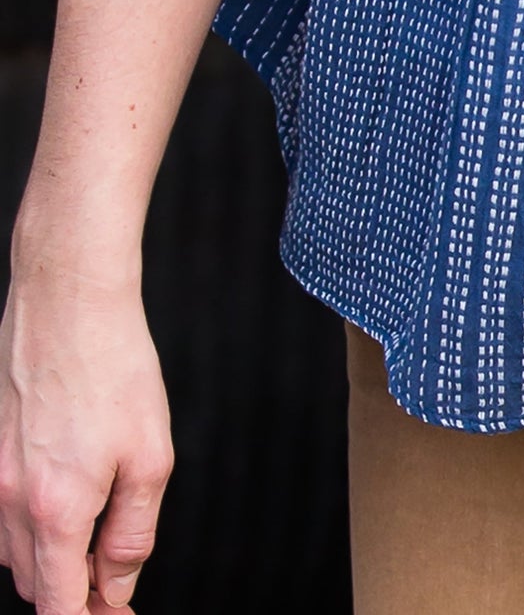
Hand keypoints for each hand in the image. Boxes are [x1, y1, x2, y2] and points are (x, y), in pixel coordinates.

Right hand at [0, 273, 172, 612]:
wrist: (68, 299)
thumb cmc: (114, 367)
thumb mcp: (149, 456)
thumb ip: (132, 533)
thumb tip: (118, 586)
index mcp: (54, 510)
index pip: (57, 605)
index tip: (117, 611)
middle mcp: (8, 501)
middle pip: (34, 582)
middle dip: (73, 587)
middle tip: (116, 567)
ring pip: (15, 549)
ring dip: (52, 552)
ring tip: (99, 518)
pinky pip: (5, 510)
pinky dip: (34, 517)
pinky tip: (71, 480)